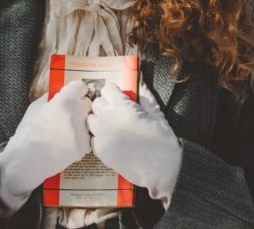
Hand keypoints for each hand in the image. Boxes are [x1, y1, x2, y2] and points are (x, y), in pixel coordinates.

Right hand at [0, 80, 91, 212]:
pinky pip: (88, 138)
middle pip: (88, 103)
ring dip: (82, 123)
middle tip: (70, 114)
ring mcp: (82, 131)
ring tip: (68, 131)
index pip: (81, 86)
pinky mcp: (84, 146)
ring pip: (89, 121)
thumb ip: (50, 98)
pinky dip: (81, 140)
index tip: (73, 95)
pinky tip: (69, 143)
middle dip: (80, 106)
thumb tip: (58, 93)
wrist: (27, 159)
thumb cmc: (28, 132)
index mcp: (65, 100)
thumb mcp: (35, 107)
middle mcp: (77, 113)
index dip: (75, 90)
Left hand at [87, 82, 181, 208]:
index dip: (114, 91)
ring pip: (91, 120)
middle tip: (115, 110)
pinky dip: (99, 136)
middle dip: (105, 103)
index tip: (118, 95)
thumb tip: (140, 83)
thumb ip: (145, 97)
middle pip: (96, 103)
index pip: (108, 90)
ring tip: (112, 125)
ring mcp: (103, 136)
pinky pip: (93, 138)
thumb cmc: (162, 143)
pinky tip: (111, 139)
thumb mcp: (157, 115)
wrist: (161, 170)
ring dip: (99, 119)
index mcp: (124, 108)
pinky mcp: (101, 151)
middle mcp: (109, 119)